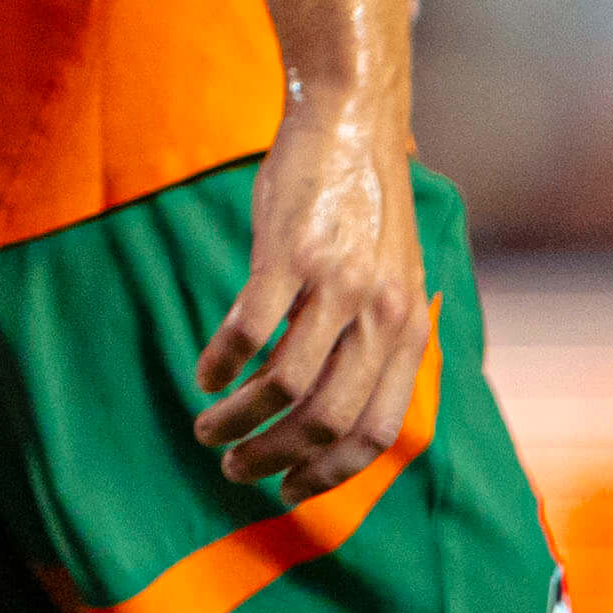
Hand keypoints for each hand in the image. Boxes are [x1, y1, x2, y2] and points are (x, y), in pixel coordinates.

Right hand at [191, 97, 427, 504]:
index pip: (373, 432)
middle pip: (325, 420)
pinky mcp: (289, 251)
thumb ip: (375, 338)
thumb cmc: (363, 203)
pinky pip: (249, 329)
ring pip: (283, 385)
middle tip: (234, 467)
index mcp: (408, 330)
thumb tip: (331, 407)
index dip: (327, 474)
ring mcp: (335, 282)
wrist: (352, 121)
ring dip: (238, 420)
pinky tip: (205, 374)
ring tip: (207, 426)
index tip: (287, 491)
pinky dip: (222, 364)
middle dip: (274, 458)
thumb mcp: (393, 278)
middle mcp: (379, 315)